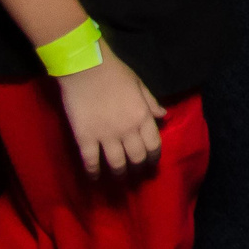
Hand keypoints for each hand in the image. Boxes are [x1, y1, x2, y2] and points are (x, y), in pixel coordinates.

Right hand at [57, 53, 165, 175]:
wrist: (86, 68)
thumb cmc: (115, 73)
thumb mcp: (140, 85)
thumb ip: (150, 103)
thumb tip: (163, 116)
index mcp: (142, 115)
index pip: (153, 144)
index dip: (153, 157)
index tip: (152, 163)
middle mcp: (127, 129)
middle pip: (137, 157)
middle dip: (138, 168)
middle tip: (135, 173)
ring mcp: (105, 135)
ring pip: (116, 163)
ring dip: (119, 174)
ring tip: (119, 179)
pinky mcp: (85, 137)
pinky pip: (90, 161)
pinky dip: (93, 172)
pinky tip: (94, 179)